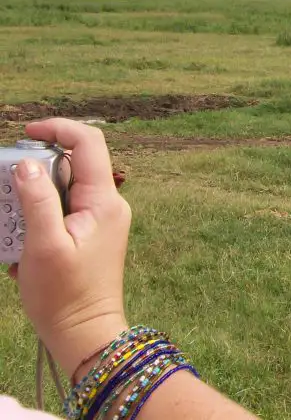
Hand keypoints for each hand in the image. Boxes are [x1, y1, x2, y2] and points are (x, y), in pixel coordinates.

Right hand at [5, 118, 131, 378]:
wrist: (85, 333)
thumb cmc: (65, 295)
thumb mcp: (43, 245)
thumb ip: (37, 200)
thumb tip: (27, 163)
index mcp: (105, 200)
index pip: (88, 143)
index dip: (58, 128)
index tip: (25, 132)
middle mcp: (109, 203)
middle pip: (73, 164)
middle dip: (36, 169)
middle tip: (7, 189)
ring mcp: (101, 218)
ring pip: (63, 187)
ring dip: (34, 196)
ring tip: (14, 227)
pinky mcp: (89, 233)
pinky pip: (62, 209)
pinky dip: (38, 216)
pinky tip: (22, 245)